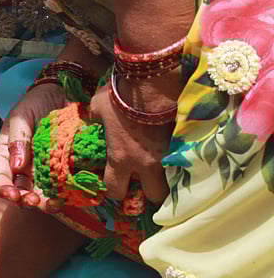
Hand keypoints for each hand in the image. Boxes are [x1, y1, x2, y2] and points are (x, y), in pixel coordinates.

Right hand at [0, 82, 67, 209]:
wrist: (65, 91)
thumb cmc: (37, 101)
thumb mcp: (22, 115)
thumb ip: (18, 139)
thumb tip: (16, 167)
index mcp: (7, 153)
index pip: (0, 176)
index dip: (3, 188)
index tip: (13, 195)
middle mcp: (22, 166)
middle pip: (19, 190)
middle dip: (25, 200)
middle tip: (35, 201)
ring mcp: (42, 169)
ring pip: (40, 193)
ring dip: (44, 203)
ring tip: (54, 204)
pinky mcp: (62, 169)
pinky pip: (61, 187)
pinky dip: (64, 196)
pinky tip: (69, 198)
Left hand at [88, 78, 174, 202]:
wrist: (154, 82)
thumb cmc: (121, 95)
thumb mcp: (99, 107)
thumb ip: (95, 117)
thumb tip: (93, 116)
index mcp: (120, 158)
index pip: (115, 191)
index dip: (116, 190)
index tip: (118, 185)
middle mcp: (145, 164)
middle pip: (153, 196)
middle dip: (150, 192)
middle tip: (147, 182)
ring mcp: (169, 155)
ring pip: (174, 183)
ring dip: (170, 180)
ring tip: (165, 171)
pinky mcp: (185, 143)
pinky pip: (185, 161)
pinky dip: (182, 161)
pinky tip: (179, 153)